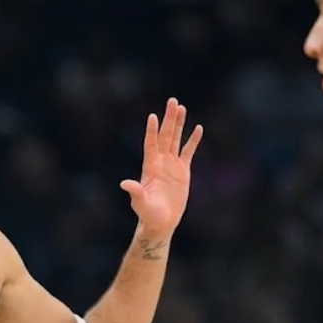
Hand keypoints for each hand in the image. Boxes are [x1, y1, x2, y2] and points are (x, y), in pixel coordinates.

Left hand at [120, 97, 202, 233]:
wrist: (160, 222)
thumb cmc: (148, 214)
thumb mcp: (140, 203)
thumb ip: (135, 192)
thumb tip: (125, 183)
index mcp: (150, 167)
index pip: (151, 144)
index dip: (152, 131)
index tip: (153, 116)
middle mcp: (160, 162)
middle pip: (165, 136)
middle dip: (169, 119)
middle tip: (172, 101)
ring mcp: (171, 165)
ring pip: (176, 140)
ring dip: (179, 124)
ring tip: (182, 107)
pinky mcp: (182, 171)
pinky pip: (188, 152)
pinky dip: (193, 141)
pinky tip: (198, 128)